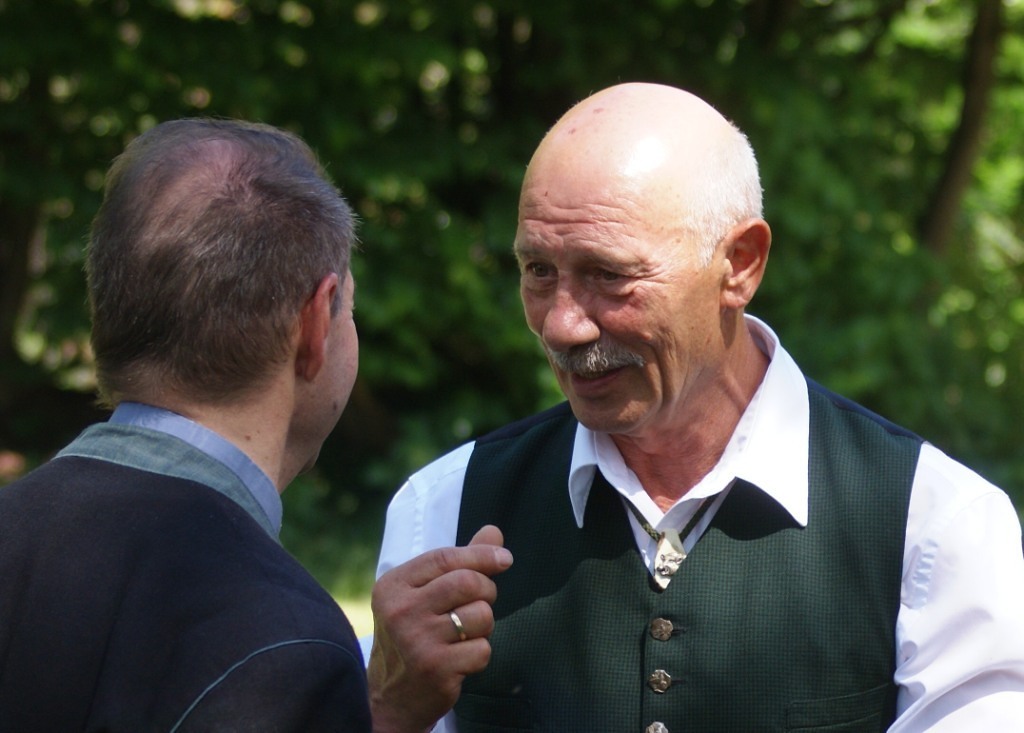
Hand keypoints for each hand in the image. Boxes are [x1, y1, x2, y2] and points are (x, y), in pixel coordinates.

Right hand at [367, 525, 512, 732]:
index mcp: (393, 586)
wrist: (390, 698)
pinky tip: (459, 660)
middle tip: (480, 604)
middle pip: (468, 582)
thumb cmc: (412, 636)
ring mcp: (417, 640)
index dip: (480, 555)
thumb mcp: (421, 595)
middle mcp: (400, 611)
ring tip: (464, 635)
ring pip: (481, 615)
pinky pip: (482, 649)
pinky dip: (479, 654)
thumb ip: (457, 563)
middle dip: (487, 591)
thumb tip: (494, 532)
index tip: (504, 558)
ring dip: (484, 625)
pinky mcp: (436, 668)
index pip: (444, 557)